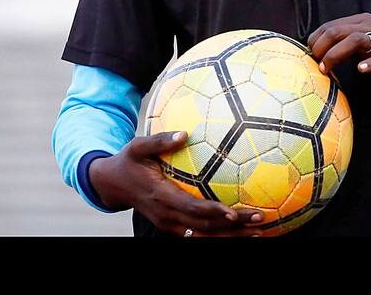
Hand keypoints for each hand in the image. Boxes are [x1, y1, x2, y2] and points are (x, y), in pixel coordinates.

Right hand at [89, 131, 265, 236]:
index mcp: (160, 196)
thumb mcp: (137, 146)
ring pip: (203, 235)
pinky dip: (220, 235)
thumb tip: (184, 133)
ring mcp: (169, 224)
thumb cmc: (128, 161)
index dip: (212, 212)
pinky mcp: (173, 225)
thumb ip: (159, 140)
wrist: (111, 184)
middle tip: (259, 218)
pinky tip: (241, 231)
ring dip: (230, 236)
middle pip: (203, 226)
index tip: (233, 213)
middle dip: (232, 226)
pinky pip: (198, 234)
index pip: (191, 208)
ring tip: (259, 232)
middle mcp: (166, 215)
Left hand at [308, 12, 370, 82]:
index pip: (330, 25)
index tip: (310, 55)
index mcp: (362, 21)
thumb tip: (323, 51)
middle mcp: (370, 27)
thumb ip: (349, 40)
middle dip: (321, 47)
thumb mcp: (370, 36)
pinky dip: (369, 63)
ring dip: (336, 54)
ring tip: (326, 69)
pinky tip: (360, 70)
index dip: (316, 40)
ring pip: (355, 40)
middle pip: (338, 31)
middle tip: (315, 63)